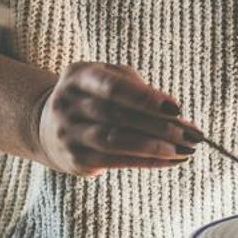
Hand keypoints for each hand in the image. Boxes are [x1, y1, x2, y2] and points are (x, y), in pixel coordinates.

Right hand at [36, 62, 195, 176]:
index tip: (177, 108)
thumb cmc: (93, 97)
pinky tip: (171, 160)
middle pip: (119, 116)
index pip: (114, 87)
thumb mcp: (107, 78)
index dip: (145, 98)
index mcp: (78, 76)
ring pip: (116, 141)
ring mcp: (69, 133)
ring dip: (155, 147)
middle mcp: (68, 104)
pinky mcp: (76, 159)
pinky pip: (117, 160)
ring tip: (184, 150)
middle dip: (160, 126)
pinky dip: (147, 161)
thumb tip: (174, 111)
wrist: (45, 126)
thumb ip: (137, 87)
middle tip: (192, 133)